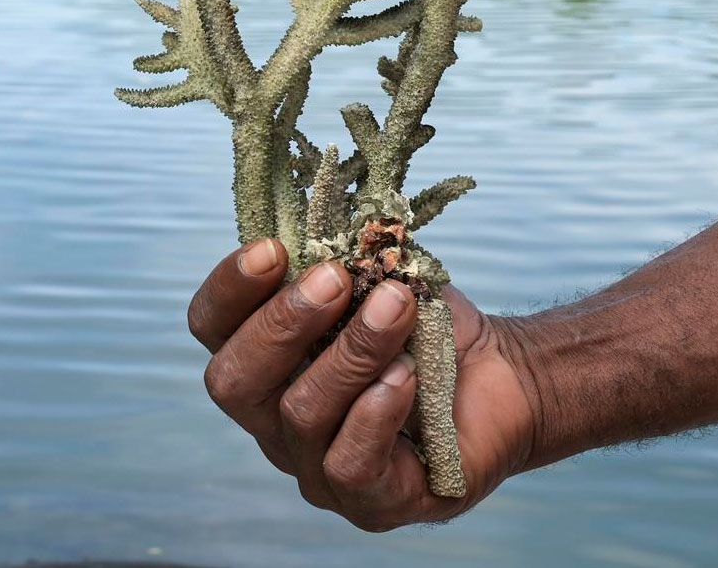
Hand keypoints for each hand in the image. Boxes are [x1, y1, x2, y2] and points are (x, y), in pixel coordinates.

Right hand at [187, 238, 537, 530]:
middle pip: (233, 382)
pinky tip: (407, 375)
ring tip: (398, 307)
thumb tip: (318, 215)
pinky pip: (349, 464)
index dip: (229, 289)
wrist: (505, 376)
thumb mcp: (382, 278)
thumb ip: (342, 256)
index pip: (213, 329)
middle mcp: (275, 421)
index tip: (271, 249)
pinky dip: (376, 412)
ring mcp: (316, 468)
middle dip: (281, 323)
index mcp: (268, 361)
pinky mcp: (370, 502)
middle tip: (334, 279)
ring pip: (301, 414)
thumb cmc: (429, 328)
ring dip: (352, 351)